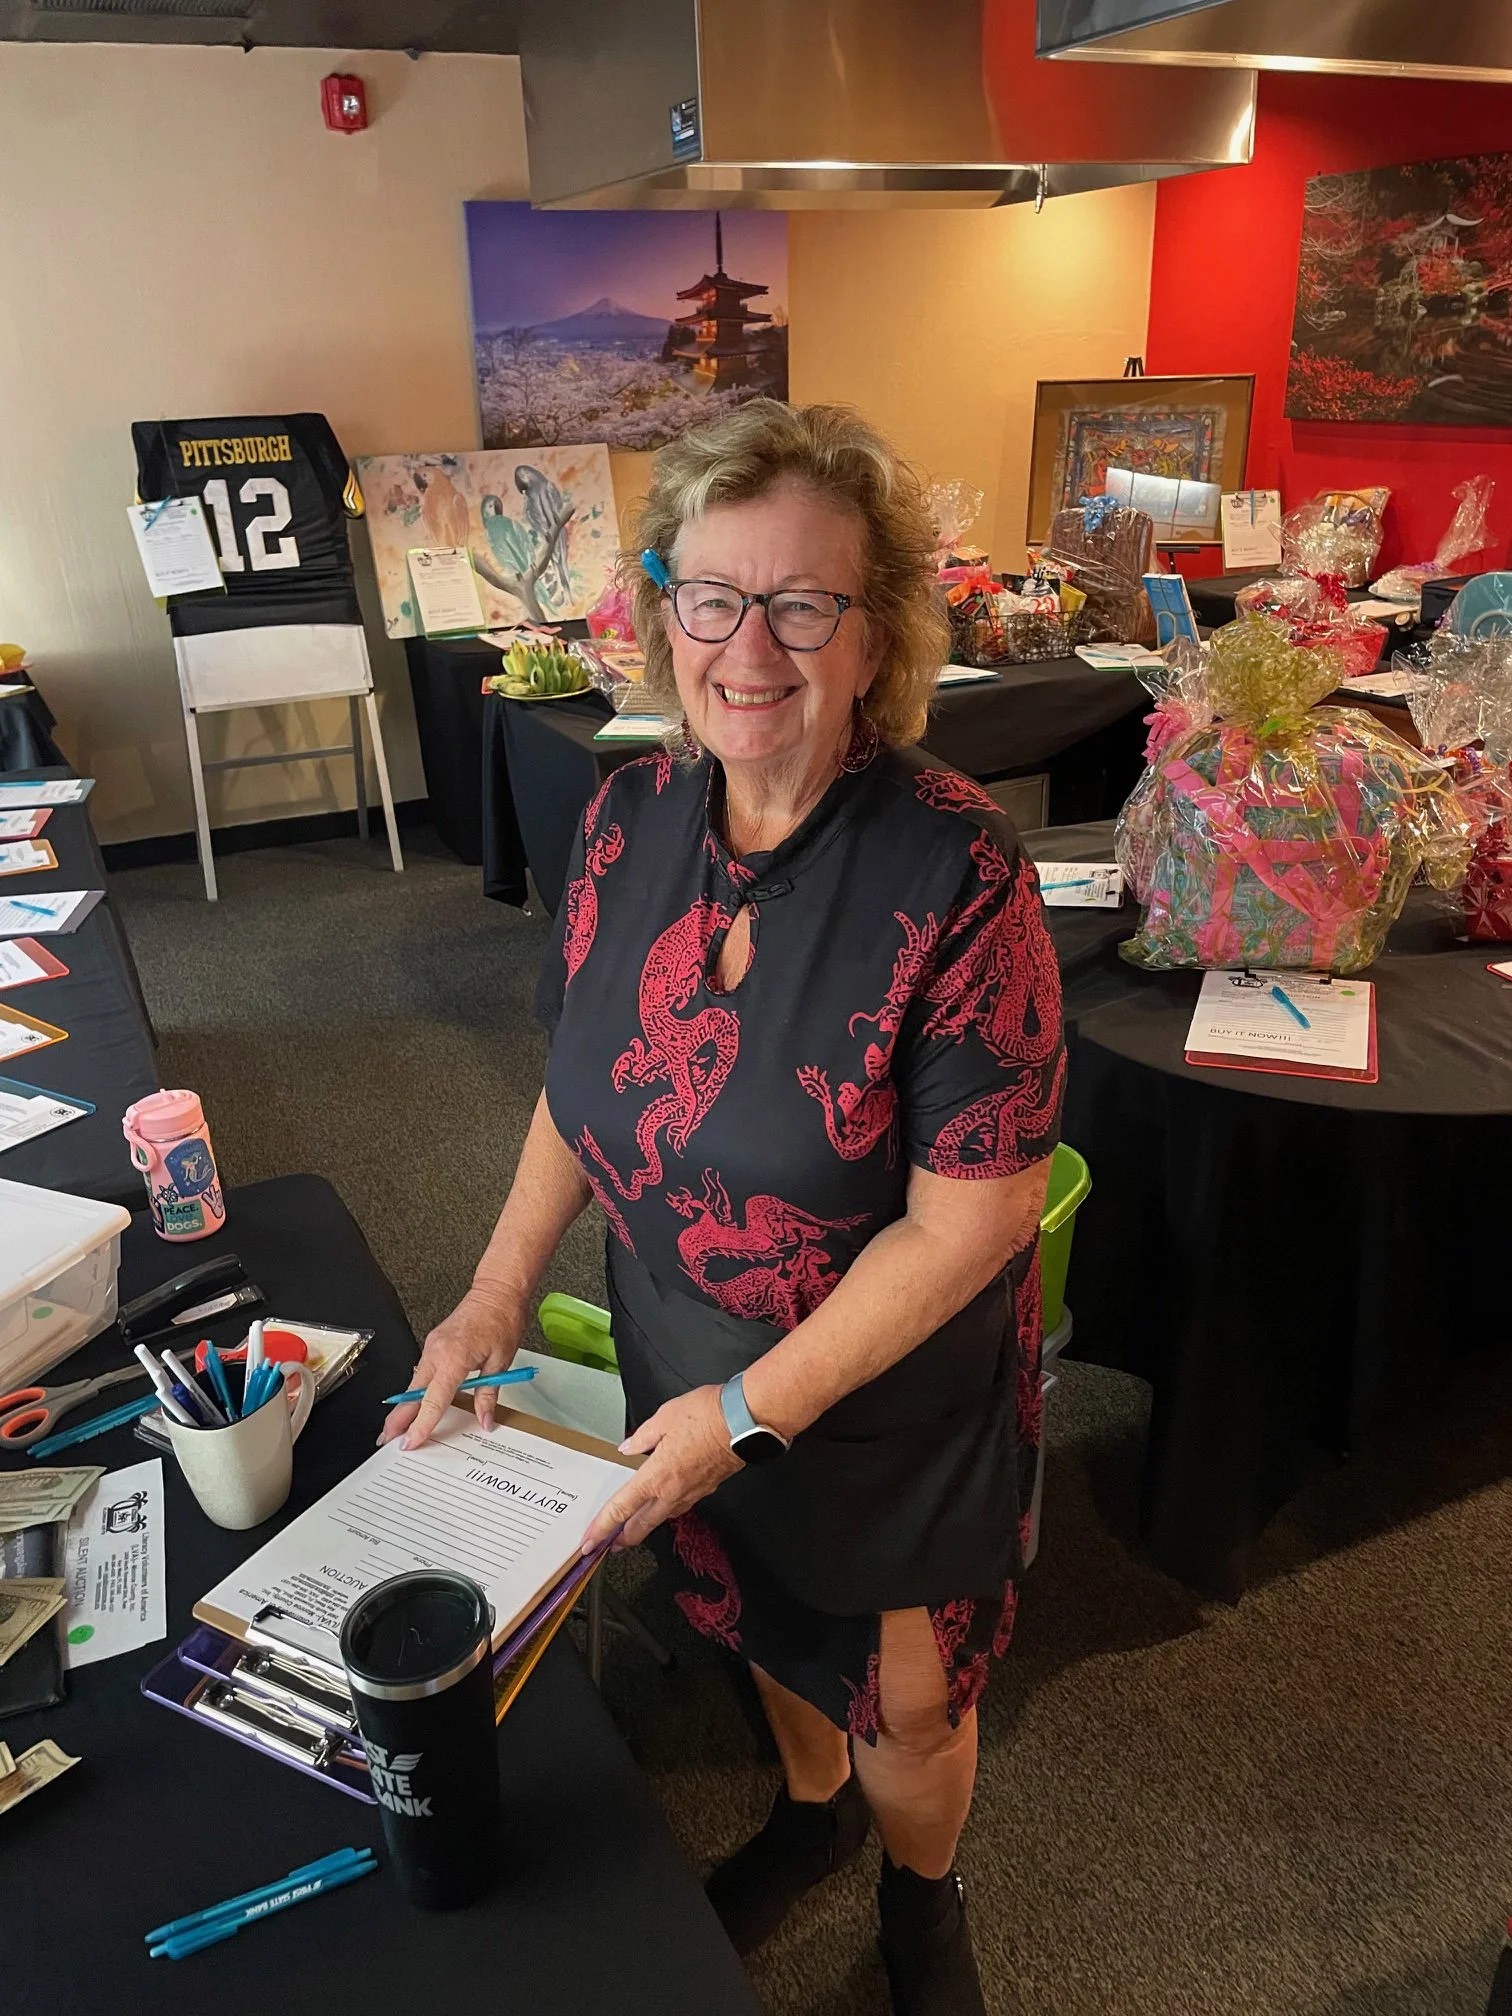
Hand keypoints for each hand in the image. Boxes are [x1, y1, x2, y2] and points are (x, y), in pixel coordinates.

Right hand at [379, 1285, 524, 1448]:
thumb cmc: (502, 1319)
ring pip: (414, 1382)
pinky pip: (422, 1371)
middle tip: (387, 1438)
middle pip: (413, 1393)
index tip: (411, 1441)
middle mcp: (437, 1351)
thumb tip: (485, 1419)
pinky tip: (416, 1401)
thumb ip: (489, 1394)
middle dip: (398, 1418)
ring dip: (405, 1405)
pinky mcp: (434, 1343)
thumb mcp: (502, 1362)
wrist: (498, 1291)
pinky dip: (416, 1389)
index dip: (421, 1424)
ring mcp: (433, 1346)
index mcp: (454, 1357)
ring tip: (398, 1426)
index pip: (433, 1400)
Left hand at [580, 1385, 740, 1553]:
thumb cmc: (708, 1416)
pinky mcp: (707, 1489)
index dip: (602, 1528)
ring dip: (644, 1525)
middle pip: (641, 1526)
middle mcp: (672, 1492)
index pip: (621, 1509)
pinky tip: (663, 1501)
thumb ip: (643, 1437)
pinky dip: (666, 1509)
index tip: (590, 1542)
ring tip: (633, 1526)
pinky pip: (680, 1505)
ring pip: (661, 1518)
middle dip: (622, 1539)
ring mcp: (692, 1494)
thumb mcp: (664, 1417)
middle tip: (608, 1545)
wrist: (745, 1422)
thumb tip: (629, 1447)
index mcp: (656, 1476)